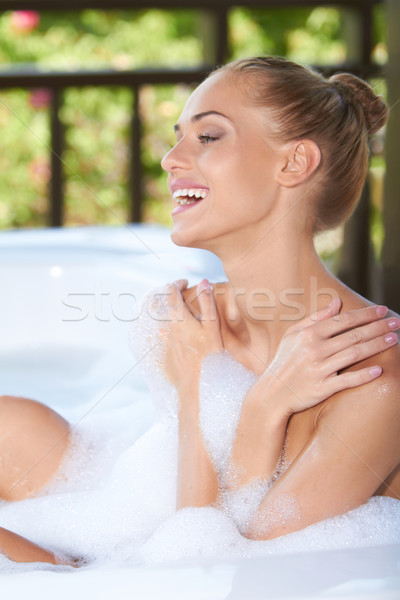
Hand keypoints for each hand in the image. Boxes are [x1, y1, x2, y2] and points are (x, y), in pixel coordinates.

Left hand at [163, 279, 222, 391]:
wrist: (196, 387)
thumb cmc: (208, 357)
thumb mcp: (213, 327)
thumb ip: (208, 302)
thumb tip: (203, 282)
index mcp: (178, 317)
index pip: (170, 291)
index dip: (177, 283)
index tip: (186, 283)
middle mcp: (165, 326)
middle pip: (161, 303)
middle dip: (171, 296)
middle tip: (183, 296)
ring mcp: (162, 340)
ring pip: (161, 319)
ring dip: (170, 313)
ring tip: (184, 316)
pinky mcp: (161, 353)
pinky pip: (161, 335)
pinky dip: (169, 328)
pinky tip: (181, 335)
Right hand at [258, 298, 398, 416]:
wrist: (271, 393)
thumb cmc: (283, 362)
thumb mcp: (292, 335)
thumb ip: (315, 318)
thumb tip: (336, 302)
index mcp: (308, 334)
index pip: (343, 320)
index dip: (365, 314)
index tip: (382, 310)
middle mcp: (314, 349)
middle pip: (352, 335)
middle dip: (377, 327)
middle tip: (396, 322)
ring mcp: (318, 369)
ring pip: (353, 354)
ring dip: (376, 346)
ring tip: (393, 340)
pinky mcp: (321, 388)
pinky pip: (346, 381)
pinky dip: (363, 376)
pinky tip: (378, 371)